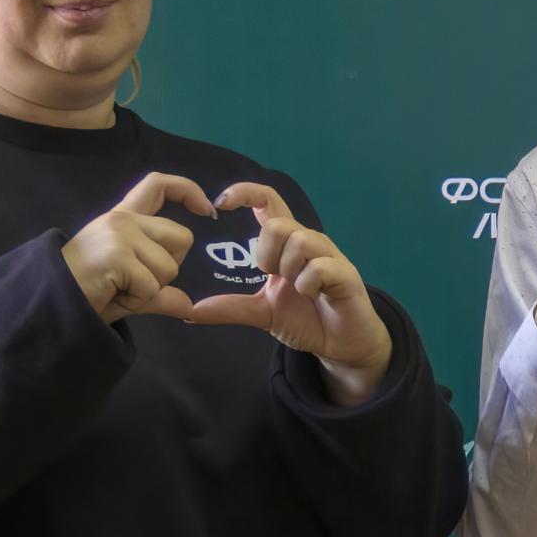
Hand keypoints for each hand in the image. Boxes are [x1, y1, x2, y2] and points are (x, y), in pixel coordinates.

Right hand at [63, 173, 218, 319]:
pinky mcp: (116, 255)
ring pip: (170, 266)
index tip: (207, 209)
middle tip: (135, 280)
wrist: (47, 303)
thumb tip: (189, 306)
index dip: (188, 190)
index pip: (158, 185)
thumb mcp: (129, 289)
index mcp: (122, 218)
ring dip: (150, 289)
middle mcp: (121, 219)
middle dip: (169, 268)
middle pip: (182, 238)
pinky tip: (112, 294)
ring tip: (118, 288)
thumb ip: (159, 291)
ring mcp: (118, 234)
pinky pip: (152, 286)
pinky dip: (137, 299)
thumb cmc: (85, 293)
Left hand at [184, 183, 396, 402]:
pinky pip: (319, 267)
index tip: (221, 204)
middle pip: (278, 224)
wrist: (341, 343)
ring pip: (299, 240)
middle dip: (266, 254)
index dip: (245, 193)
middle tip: (274, 278)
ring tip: (297, 289)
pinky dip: (308, 284)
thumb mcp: (261, 313)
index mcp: (287, 244)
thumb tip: (191, 311)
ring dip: (289, 269)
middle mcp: (309, 242)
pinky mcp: (345, 273)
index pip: (268, 201)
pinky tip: (313, 296)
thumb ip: (230, 308)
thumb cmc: (306, 320)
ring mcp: (329, 256)